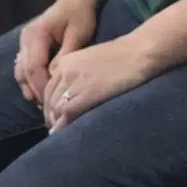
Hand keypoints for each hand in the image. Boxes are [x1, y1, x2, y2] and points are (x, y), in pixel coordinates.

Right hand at [14, 0, 97, 106]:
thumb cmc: (80, 15)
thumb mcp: (78, 35)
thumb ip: (65, 56)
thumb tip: (55, 77)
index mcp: (36, 34)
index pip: (33, 67)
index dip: (42, 87)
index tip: (54, 102)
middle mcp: (25, 39)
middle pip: (24, 73)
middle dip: (36, 92)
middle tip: (51, 109)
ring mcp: (24, 43)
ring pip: (21, 73)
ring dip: (32, 89)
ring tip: (47, 104)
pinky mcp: (28, 47)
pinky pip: (24, 69)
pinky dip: (31, 81)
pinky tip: (44, 92)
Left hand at [43, 35, 157, 131]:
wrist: (138, 52)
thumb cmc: (122, 56)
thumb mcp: (92, 60)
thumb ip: (79, 74)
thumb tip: (74, 94)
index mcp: (66, 61)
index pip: (48, 88)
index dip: (50, 105)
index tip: (55, 116)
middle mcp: (65, 71)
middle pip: (49, 99)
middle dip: (51, 116)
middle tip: (56, 129)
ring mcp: (75, 82)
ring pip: (56, 108)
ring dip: (56, 123)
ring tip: (61, 134)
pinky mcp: (87, 94)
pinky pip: (67, 113)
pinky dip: (63, 126)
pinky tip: (64, 134)